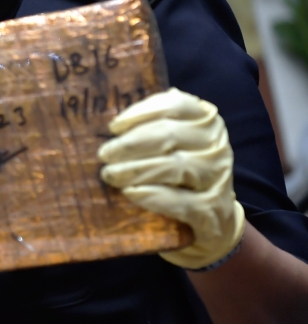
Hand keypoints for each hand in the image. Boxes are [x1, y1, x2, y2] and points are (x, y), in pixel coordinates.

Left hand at [98, 88, 244, 269]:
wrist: (212, 217)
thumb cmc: (179, 172)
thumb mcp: (170, 144)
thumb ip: (147, 128)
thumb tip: (109, 125)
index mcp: (205, 119)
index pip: (175, 105)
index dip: (140, 114)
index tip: (113, 127)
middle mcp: (216, 144)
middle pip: (170, 135)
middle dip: (131, 144)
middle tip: (104, 154)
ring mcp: (218, 177)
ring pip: (176, 167)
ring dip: (137, 169)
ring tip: (110, 175)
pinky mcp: (214, 209)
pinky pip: (183, 201)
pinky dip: (154, 196)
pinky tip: (131, 193)